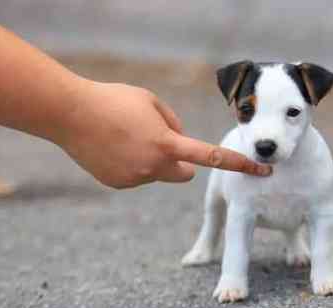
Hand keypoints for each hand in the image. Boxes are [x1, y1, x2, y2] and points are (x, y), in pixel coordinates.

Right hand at [56, 81, 270, 188]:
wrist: (69, 113)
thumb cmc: (113, 100)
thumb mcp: (151, 102)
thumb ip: (173, 123)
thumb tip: (181, 142)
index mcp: (168, 144)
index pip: (212, 157)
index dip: (239, 163)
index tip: (263, 170)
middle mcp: (154, 167)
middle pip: (185, 174)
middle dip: (183, 164)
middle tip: (165, 145)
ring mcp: (135, 178)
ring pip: (157, 172)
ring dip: (152, 160)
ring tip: (125, 138)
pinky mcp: (119, 184)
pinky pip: (136, 175)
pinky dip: (131, 165)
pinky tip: (112, 149)